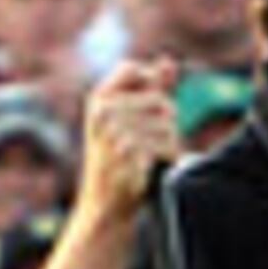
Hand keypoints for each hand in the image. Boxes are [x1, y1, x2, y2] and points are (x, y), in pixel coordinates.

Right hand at [79, 58, 182, 216]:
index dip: (151, 82)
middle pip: (160, 100)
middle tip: (149, 143)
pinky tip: (153, 167)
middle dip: (166, 122)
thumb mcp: (126, 120)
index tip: (151, 107)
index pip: (132, 69)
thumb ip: (150, 89)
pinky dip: (168, 158)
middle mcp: (103, 112)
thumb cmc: (118, 160)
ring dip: (169, 143)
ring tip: (150, 157)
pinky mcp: (130, 153)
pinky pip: (167, 145)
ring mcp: (115, 132)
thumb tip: (169, 62)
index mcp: (98, 99)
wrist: (104, 206)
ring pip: (168, 124)